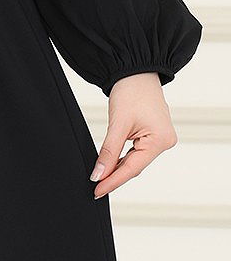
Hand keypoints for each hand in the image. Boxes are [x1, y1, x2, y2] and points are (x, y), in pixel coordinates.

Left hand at [90, 72, 177, 198]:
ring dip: (119, 167)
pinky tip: (112, 164)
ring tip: (101, 178)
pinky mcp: (154, 133)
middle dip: (115, 176)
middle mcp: (164, 141)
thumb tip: (98, 174)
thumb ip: (108, 151)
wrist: (135, 69)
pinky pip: (138, 151)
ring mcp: (160, 138)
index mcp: (160, 141)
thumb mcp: (118, 123)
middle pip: (135, 166)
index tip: (97, 191)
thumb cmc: (131, 90)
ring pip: (136, 159)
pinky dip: (124, 157)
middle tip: (96, 187)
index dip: (113, 181)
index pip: (132, 168)